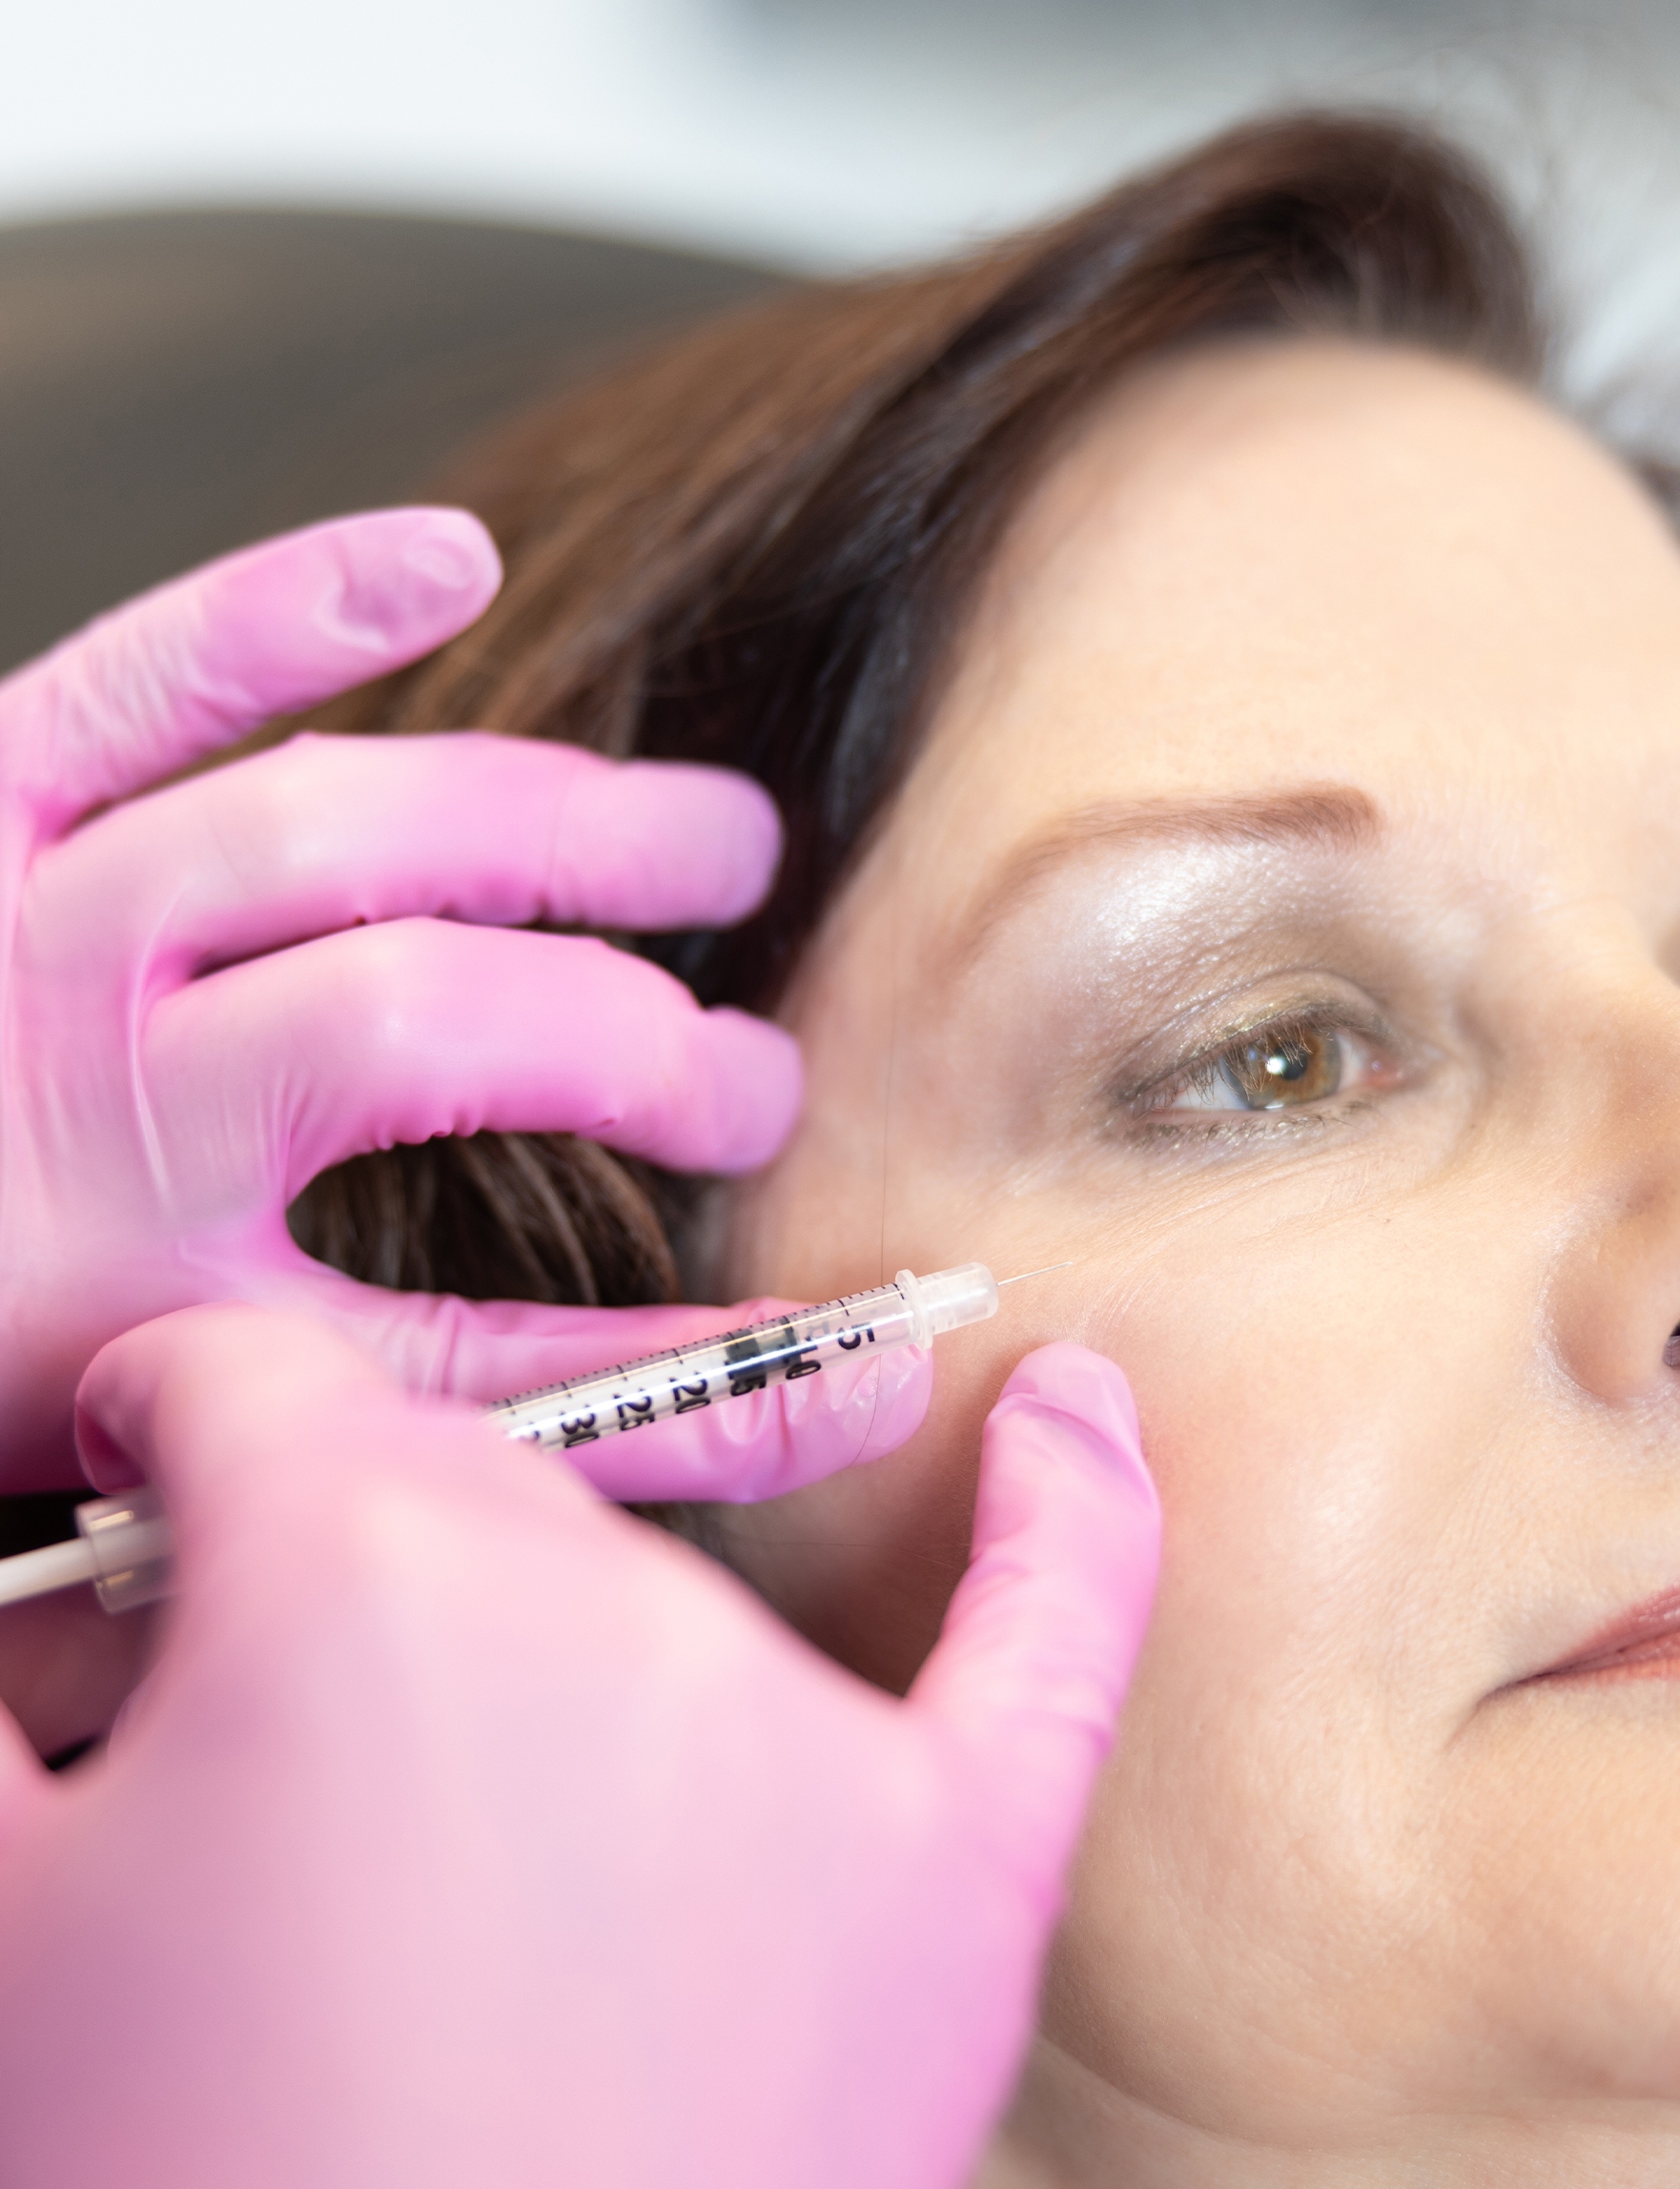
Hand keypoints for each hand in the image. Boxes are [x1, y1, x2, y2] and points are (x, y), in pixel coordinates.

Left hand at [0, 509, 808, 1492]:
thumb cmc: (13, 1326)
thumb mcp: (256, 1400)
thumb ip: (533, 1398)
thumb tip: (826, 1394)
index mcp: (149, 1273)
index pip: (468, 1250)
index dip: (634, 1226)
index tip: (764, 1156)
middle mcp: (92, 1077)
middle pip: (417, 1007)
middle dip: (629, 1031)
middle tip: (768, 1063)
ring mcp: (28, 915)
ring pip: (329, 831)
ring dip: (554, 824)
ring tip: (726, 846)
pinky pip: (141, 677)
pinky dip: (292, 606)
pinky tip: (453, 561)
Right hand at [0, 1306, 1157, 2188]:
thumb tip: (48, 1604)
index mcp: (356, 1578)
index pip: (246, 1390)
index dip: (157, 1432)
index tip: (144, 1486)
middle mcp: (610, 1613)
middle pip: (442, 1498)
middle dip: (323, 1586)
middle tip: (251, 1791)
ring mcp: (807, 1739)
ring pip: (632, 1595)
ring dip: (517, 1670)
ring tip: (423, 1903)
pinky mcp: (958, 1878)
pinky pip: (1048, 1636)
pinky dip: (1072, 1516)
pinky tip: (1077, 1413)